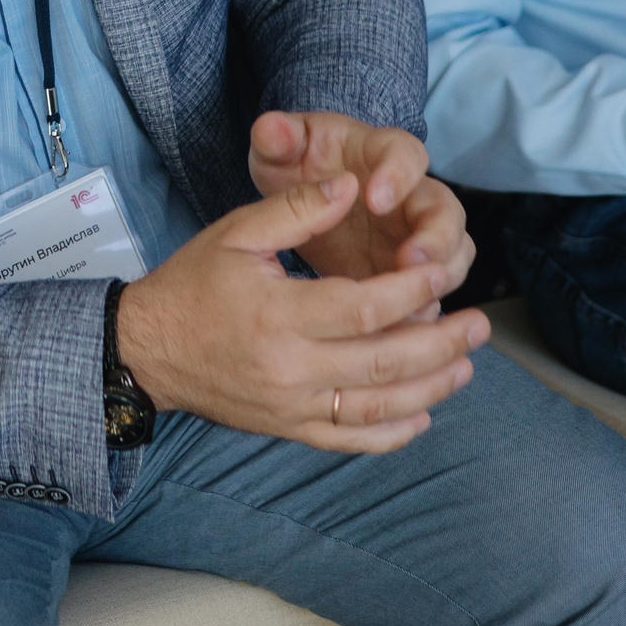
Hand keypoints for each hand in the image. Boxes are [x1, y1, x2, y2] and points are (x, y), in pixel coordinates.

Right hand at [116, 180, 488, 454]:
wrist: (146, 349)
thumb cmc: (191, 284)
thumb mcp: (236, 232)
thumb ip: (296, 210)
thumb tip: (351, 186)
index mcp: (278, 314)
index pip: (365, 308)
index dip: (412, 292)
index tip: (442, 275)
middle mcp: (290, 368)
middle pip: (384, 362)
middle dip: (441, 344)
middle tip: (479, 326)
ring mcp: (290, 405)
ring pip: (376, 407)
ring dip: (429, 389)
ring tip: (464, 367)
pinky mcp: (286, 428)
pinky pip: (348, 439)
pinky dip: (390, 434)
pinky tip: (421, 416)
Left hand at [246, 111, 472, 300]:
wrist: (302, 201)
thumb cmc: (296, 165)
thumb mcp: (280, 150)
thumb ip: (276, 138)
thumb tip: (270, 127)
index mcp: (381, 152)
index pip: (406, 154)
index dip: (397, 176)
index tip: (375, 199)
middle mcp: (410, 193)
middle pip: (446, 211)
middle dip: (436, 238)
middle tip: (412, 262)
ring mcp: (415, 235)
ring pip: (452, 254)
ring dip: (440, 279)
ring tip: (416, 306)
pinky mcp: (410, 274)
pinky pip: (432, 294)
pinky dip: (425, 313)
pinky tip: (405, 334)